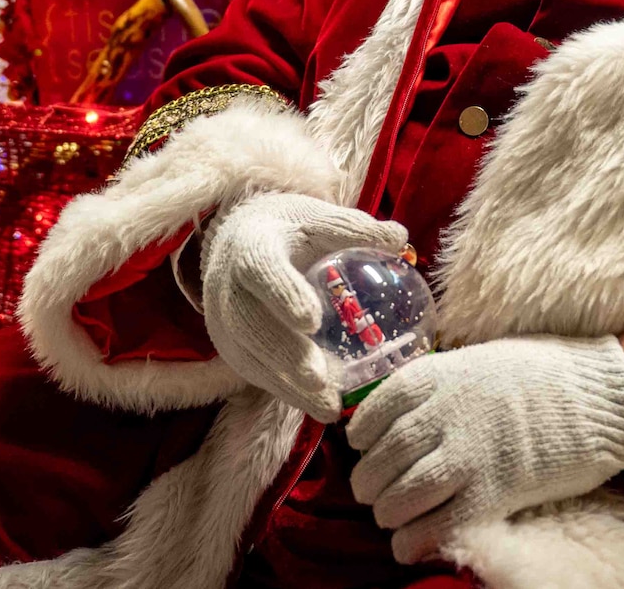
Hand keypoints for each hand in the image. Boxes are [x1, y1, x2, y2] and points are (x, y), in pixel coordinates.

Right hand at [200, 191, 407, 422]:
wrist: (237, 244)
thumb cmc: (287, 230)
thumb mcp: (316, 218)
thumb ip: (352, 229)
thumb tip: (399, 236)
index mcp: (251, 247)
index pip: (261, 270)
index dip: (283, 295)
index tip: (311, 320)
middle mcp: (228, 287)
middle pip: (249, 323)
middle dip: (283, 352)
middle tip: (318, 376)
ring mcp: (225, 322)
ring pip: (251, 357)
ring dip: (288, 384)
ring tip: (328, 405)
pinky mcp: (233, 349)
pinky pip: (258, 374)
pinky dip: (288, 392)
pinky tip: (320, 405)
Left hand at [348, 335, 623, 564]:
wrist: (598, 396)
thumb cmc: (543, 373)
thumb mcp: (479, 360)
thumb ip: (441, 385)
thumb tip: (407, 410)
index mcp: (435, 377)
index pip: (374, 413)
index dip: (362, 437)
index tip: (361, 448)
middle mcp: (442, 416)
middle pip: (381, 459)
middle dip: (368, 482)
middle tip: (371, 492)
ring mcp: (466, 456)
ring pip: (400, 497)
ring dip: (387, 514)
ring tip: (390, 518)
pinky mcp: (492, 493)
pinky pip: (437, 526)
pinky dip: (413, 542)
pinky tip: (408, 546)